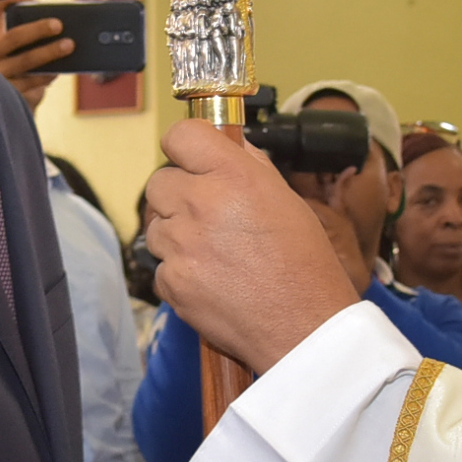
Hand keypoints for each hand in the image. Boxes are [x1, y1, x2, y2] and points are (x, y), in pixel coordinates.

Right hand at [0, 0, 71, 106]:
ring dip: (49, 54)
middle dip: (38, 30)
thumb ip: (12, 23)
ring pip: (26, 63)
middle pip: (14, 38)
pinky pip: (30, 86)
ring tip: (69, 45)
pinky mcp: (6, 96)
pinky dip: (46, 77)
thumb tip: (38, 8)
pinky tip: (59, 69)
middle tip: (59, 24)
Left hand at [146, 121, 360, 372]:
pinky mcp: (172, 281)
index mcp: (232, 175)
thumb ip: (251, 167)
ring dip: (176, 234)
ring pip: (156, 226)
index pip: (180, 136)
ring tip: (214, 251)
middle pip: (159, 182)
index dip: (185, 146)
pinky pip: (161, 266)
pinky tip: (211, 279)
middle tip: (206, 212)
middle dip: (178, 194)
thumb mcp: (287, 200)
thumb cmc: (304, 263)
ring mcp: (181, 244)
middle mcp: (200, 203)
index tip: (193, 158)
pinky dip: (179, 272)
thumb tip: (232, 145)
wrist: (303, 325)